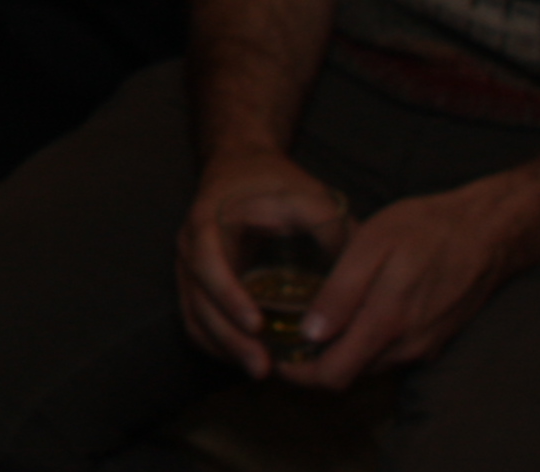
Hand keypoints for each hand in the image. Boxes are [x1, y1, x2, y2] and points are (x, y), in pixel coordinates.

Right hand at [175, 147, 345, 374]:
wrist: (242, 168)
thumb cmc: (274, 183)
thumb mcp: (304, 194)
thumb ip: (327, 227)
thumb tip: (349, 275)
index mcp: (210, 221)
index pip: (209, 263)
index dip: (229, 297)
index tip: (258, 324)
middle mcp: (191, 247)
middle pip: (197, 300)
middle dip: (229, 337)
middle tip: (263, 367)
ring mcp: (189, 267)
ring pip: (194, 316)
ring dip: (224, 347)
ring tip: (260, 370)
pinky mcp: (196, 284)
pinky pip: (196, 320)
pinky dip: (217, 344)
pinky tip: (247, 358)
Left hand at [276, 178, 529, 388]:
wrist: (487, 233)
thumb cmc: (423, 230)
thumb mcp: (371, 248)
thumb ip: (341, 295)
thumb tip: (310, 335)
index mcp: (387, 325)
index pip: (334, 375)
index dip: (299, 375)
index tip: (274, 358)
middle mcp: (407, 348)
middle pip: (349, 374)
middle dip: (314, 364)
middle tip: (283, 337)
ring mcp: (424, 347)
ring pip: (369, 365)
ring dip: (340, 353)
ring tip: (309, 324)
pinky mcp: (434, 340)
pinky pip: (390, 353)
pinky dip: (364, 344)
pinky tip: (348, 315)